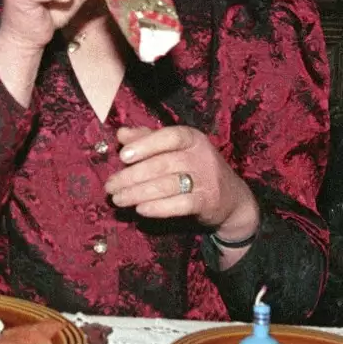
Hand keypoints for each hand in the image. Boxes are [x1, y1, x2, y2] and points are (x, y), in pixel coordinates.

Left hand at [104, 125, 259, 237]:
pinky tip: (140, 209)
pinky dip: (159, 208)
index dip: (145, 145)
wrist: (231, 198)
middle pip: (162, 164)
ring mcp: (206, 179)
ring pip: (167, 185)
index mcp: (191, 138)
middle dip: (131, 176)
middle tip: (110, 186)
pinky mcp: (208, 202)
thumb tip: (121, 134)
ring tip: (118, 199)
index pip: (168, 136)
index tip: (123, 156)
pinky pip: (180, 205)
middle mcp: (200, 156)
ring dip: (138, 193)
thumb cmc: (194, 167)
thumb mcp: (175, 149)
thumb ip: (148, 139)